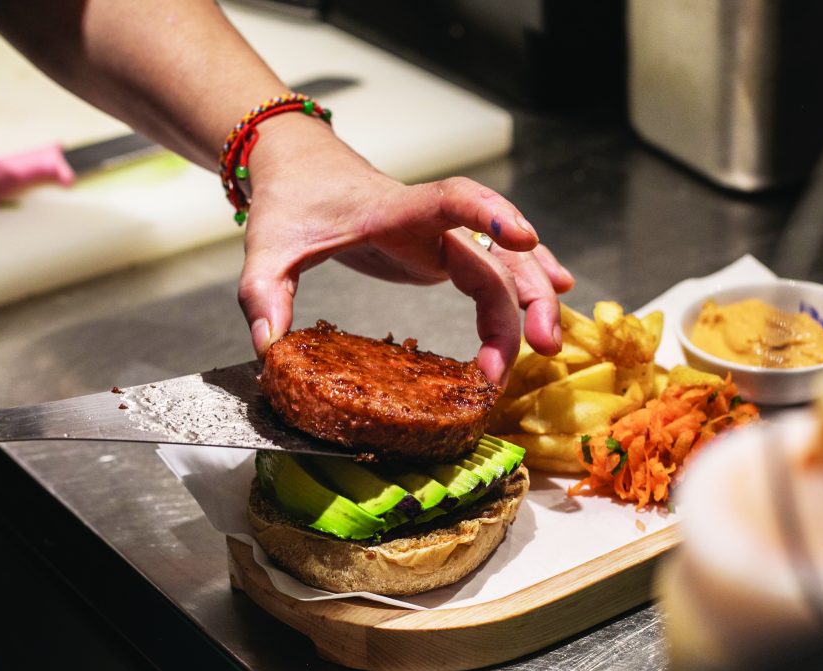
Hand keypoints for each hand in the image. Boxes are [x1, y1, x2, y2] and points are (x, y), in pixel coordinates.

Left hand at [236, 115, 574, 385]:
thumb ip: (264, 293)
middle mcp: (429, 223)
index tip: (522, 236)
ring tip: (548, 347)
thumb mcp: (267, 248)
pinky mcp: (444, 253)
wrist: (303, 171)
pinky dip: (524, 286)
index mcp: (392, 211)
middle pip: (494, 254)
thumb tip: (268, 345)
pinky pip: (495, 272)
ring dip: (531, 303)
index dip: (488, 213)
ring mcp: (442, 238)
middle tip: (541, 346)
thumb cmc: (290, 203)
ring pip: (505, 266)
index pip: (450, 200)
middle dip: (525, 298)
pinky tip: (559, 294)